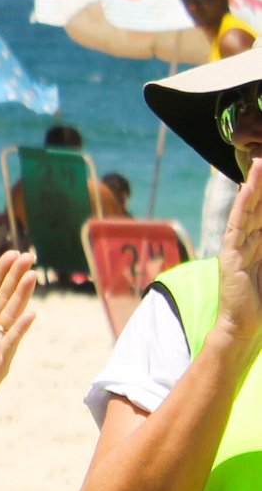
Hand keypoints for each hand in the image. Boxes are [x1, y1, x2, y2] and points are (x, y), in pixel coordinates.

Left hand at [0, 250, 37, 416]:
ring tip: (32, 275)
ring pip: (12, 314)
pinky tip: (30, 315)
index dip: (1, 273)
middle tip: (29, 256)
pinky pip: (12, 341)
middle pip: (6, 297)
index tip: (12, 253)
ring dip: (22, 295)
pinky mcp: (1, 359)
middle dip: (16, 277)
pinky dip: (20, 328)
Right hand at [218, 158, 261, 352]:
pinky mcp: (232, 255)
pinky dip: (243, 205)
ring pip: (250, 209)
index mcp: (261, 245)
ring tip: (261, 162)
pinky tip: (248, 187)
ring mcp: (238, 246)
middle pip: (260, 205)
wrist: (244, 328)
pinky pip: (238, 224)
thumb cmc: (261, 304)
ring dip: (256, 185)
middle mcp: (249, 241)